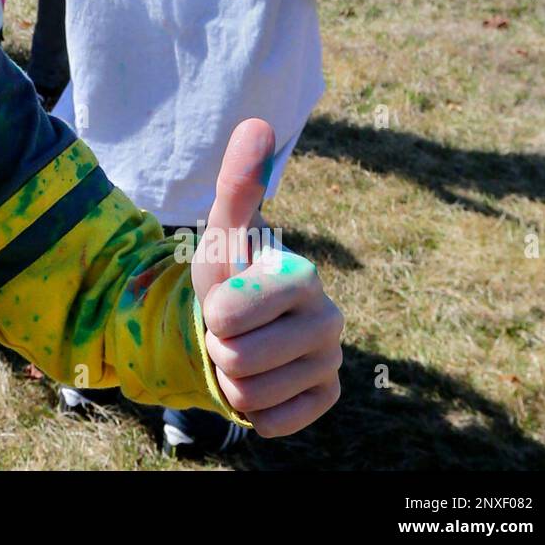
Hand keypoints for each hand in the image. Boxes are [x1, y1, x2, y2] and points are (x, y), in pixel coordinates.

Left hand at [190, 119, 343, 436]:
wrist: (229, 331)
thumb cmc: (226, 280)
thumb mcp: (222, 236)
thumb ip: (238, 185)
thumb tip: (256, 123)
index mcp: (306, 278)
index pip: (233, 314)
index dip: (214, 314)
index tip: (224, 302)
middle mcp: (330, 321)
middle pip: (239, 359)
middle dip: (219, 348)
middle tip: (230, 332)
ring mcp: (331, 364)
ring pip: (250, 392)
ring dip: (231, 379)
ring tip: (242, 353)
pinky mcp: (326, 400)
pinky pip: (272, 421)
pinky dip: (253, 409)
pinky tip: (261, 382)